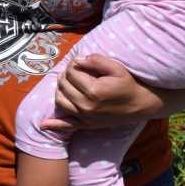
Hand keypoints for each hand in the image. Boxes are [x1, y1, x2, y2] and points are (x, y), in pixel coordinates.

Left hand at [42, 53, 163, 130]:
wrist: (141, 105)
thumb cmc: (128, 84)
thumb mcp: (116, 68)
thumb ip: (96, 60)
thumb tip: (78, 60)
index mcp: (93, 91)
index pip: (72, 72)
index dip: (74, 64)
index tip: (80, 62)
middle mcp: (86, 106)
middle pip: (63, 85)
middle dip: (66, 74)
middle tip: (75, 71)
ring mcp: (85, 117)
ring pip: (60, 101)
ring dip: (60, 90)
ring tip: (69, 83)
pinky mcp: (86, 125)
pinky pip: (66, 125)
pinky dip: (54, 124)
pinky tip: (43, 125)